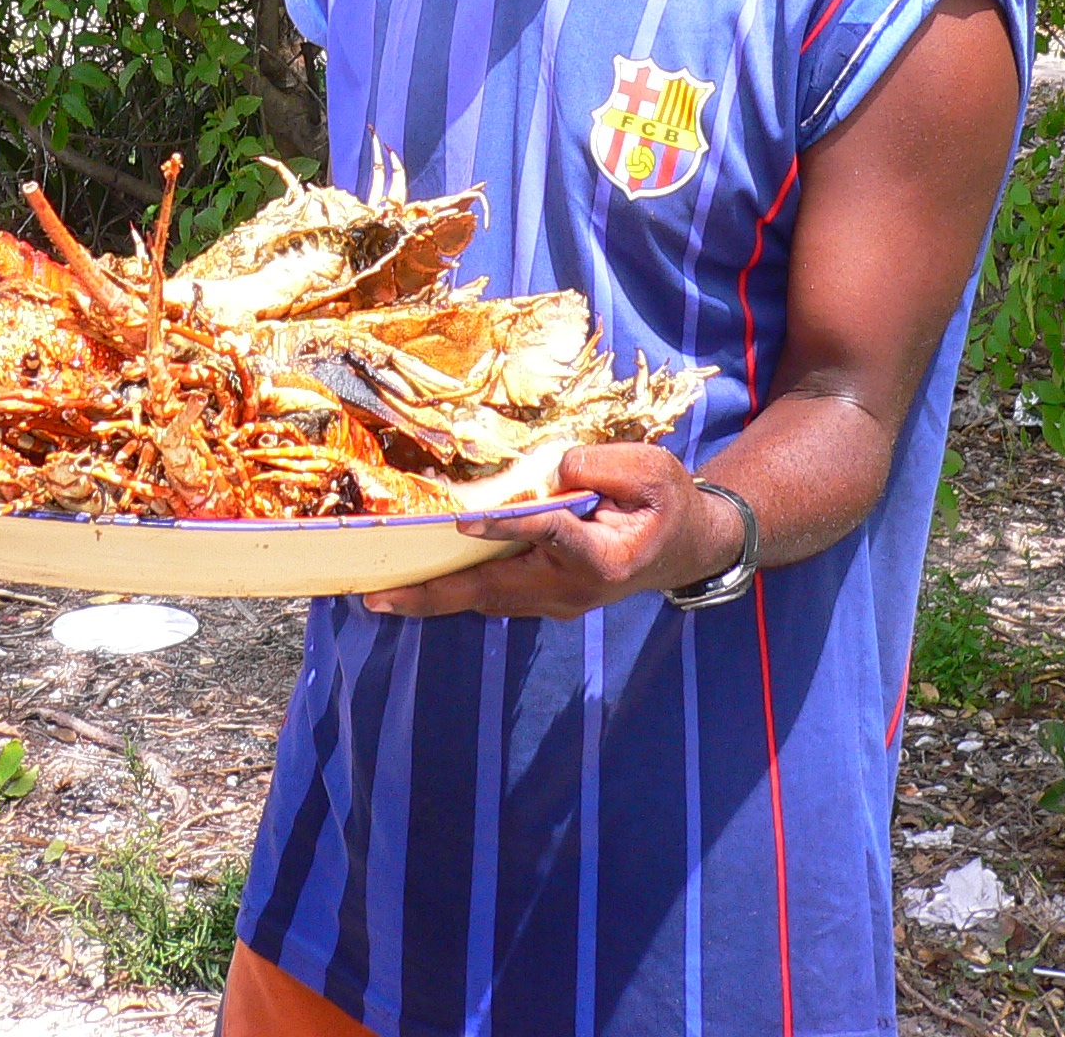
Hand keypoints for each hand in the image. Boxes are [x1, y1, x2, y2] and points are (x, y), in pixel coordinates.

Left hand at [359, 443, 744, 619]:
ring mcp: (557, 600)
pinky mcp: (545, 598)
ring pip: (486, 599)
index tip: (463, 520)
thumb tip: (542, 472)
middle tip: (377, 596)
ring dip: (433, 598)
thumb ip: (596, 464)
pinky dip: (453, 591)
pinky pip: (492, 595)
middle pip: (494, 589)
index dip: (508, 528)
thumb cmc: (668, 502)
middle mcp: (573, 588)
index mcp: (605, 556)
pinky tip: (415, 585)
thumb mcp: (648, 467)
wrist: (687, 546)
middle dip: (433, 592)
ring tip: (380, 595)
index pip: (550, 537)